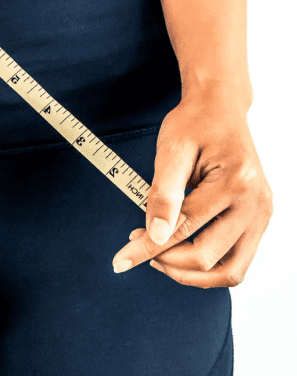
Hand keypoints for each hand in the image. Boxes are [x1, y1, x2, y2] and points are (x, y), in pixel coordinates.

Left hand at [111, 91, 271, 286]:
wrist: (220, 109)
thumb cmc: (195, 123)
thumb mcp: (171, 151)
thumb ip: (163, 194)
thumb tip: (155, 236)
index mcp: (235, 183)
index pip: (184, 229)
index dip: (147, 248)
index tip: (120, 261)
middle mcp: (256, 204)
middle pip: (208, 257)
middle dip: (167, 261)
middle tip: (138, 245)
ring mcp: (262, 215)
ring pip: (230, 271)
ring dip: (191, 274)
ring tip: (159, 256)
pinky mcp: (259, 220)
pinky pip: (238, 260)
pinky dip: (208, 266)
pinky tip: (181, 251)